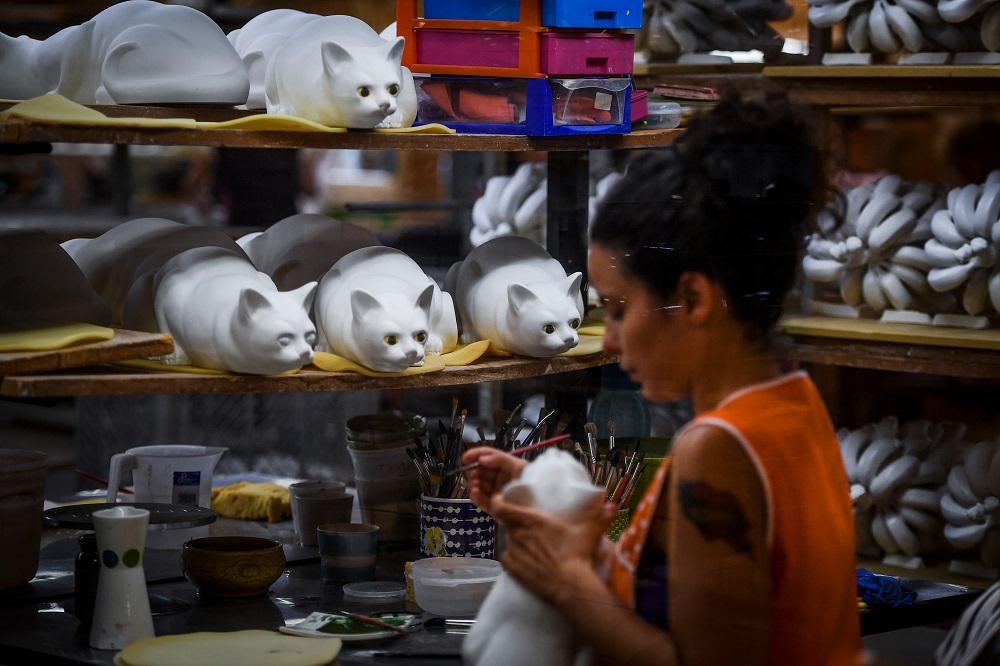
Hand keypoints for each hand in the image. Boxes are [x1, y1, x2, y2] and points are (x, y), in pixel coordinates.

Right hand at [461, 446, 526, 514]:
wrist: (538, 511)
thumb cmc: (531, 485)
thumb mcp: (519, 467)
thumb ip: (500, 460)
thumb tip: (481, 459)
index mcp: (509, 467)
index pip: (491, 456)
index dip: (477, 454)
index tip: (465, 458)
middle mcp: (502, 478)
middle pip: (483, 471)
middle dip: (475, 471)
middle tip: (471, 473)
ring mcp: (498, 493)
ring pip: (481, 485)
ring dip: (475, 483)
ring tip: (475, 484)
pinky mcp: (496, 507)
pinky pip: (482, 501)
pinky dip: (476, 496)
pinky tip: (475, 492)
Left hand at [492, 494, 617, 607]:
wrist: (570, 586)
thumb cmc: (577, 554)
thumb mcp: (591, 532)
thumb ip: (602, 516)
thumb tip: (613, 505)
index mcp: (530, 520)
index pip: (501, 505)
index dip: (498, 501)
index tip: (501, 499)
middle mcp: (517, 534)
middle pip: (507, 523)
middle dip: (514, 522)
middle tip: (527, 525)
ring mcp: (513, 552)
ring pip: (508, 540)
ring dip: (516, 540)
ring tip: (531, 545)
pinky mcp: (512, 569)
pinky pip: (507, 558)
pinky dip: (514, 557)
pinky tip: (526, 560)